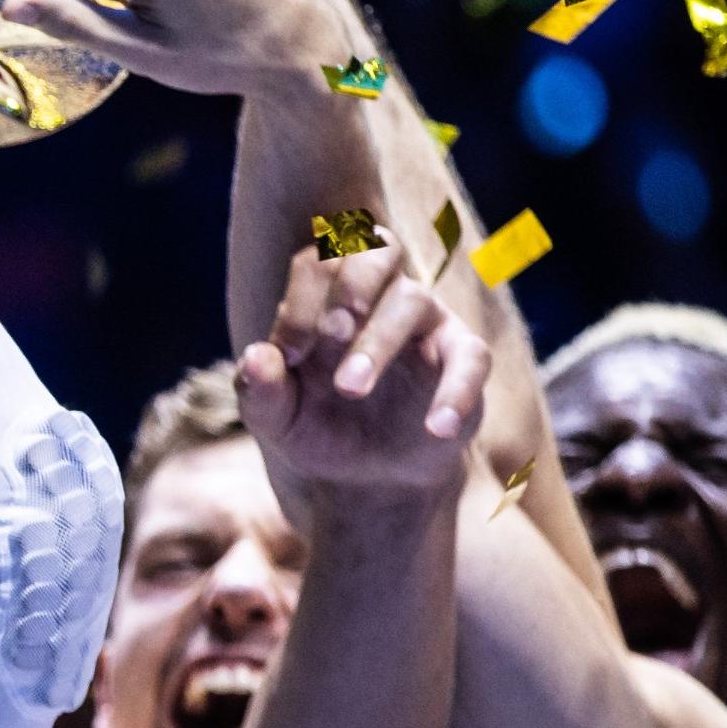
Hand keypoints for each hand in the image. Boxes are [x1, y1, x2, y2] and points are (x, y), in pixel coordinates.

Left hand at [242, 243, 488, 500]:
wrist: (357, 476)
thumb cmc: (312, 425)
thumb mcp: (275, 415)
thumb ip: (260, 388)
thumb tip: (255, 356)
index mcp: (326, 294)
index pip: (319, 262)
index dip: (300, 301)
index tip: (285, 355)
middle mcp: (378, 293)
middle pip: (376, 252)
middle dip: (351, 288)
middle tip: (331, 334)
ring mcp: (424, 322)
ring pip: (412, 300)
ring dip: (378, 341)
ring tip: (349, 388)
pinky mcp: (461, 358)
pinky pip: (471, 358)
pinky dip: (457, 389)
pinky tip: (436, 427)